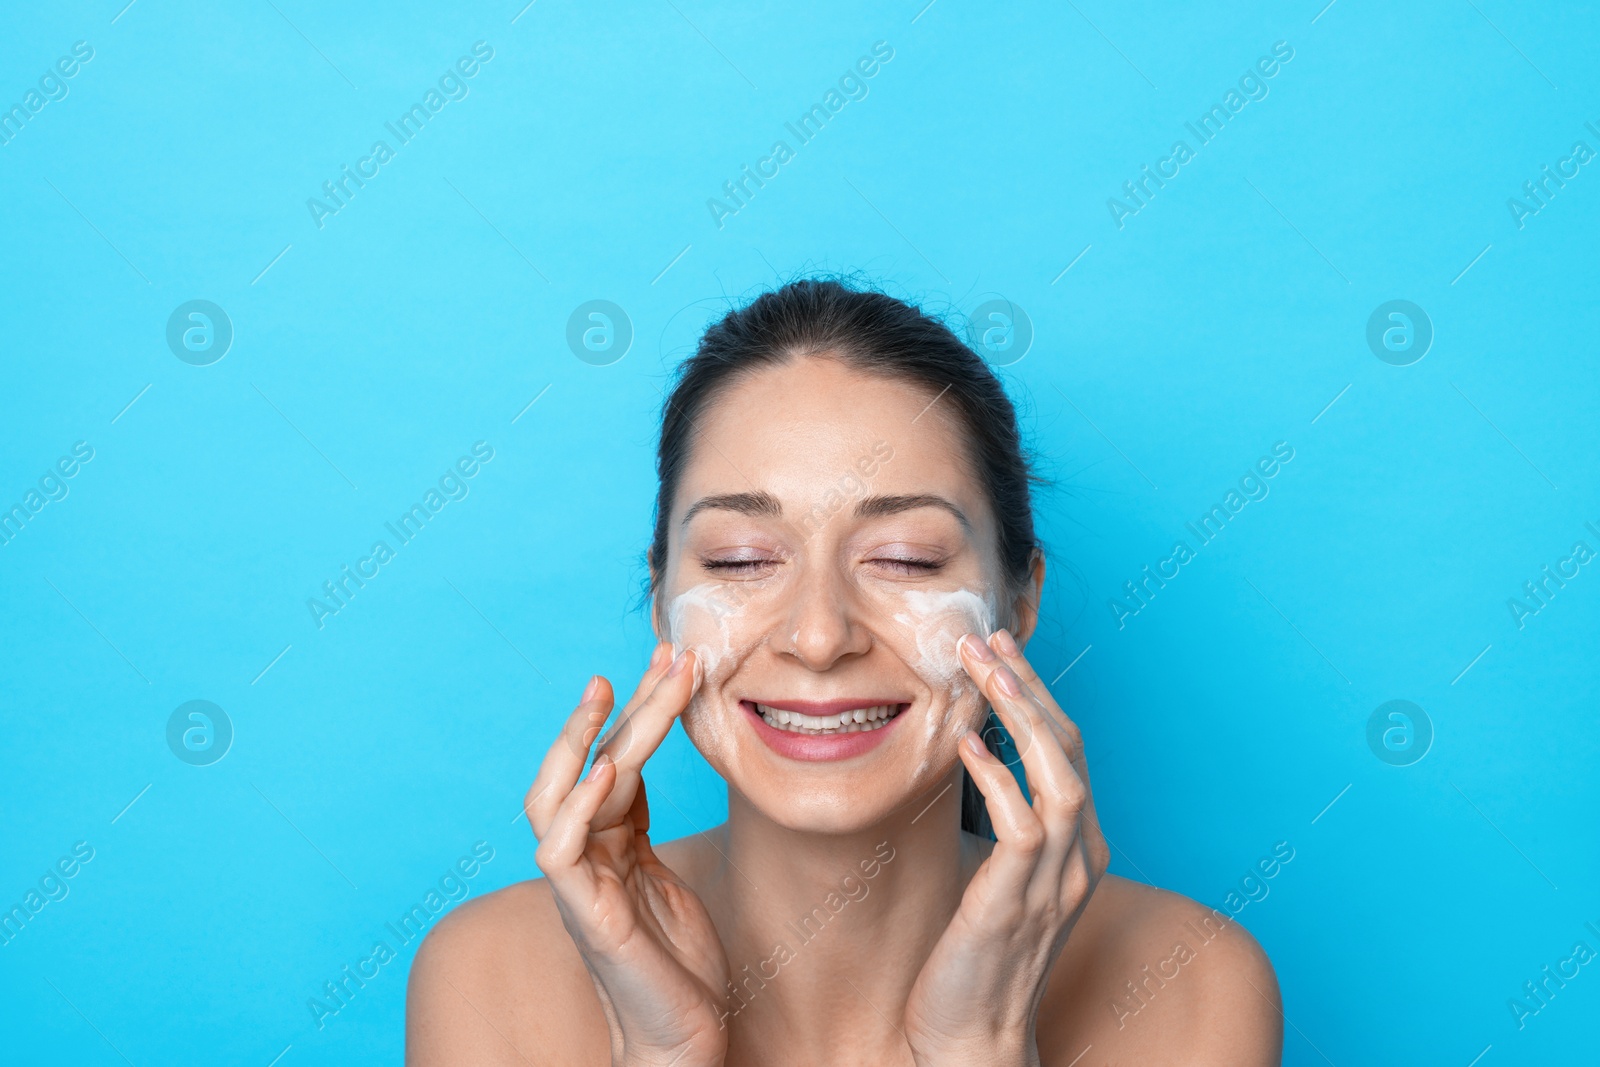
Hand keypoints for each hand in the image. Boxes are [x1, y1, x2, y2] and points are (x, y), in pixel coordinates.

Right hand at [526, 644, 729, 1066]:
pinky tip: (606, 772)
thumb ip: (645, 830)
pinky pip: (562, 853)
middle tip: (657, 655)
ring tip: (612, 690)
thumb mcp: (666, 878)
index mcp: (607, 847)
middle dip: (615, 708)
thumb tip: (644, 771)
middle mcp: (584, 858)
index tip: (670, 662)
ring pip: (560, 796)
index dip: (637, 712)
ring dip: (585, 739)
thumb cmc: (678, 965)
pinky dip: (579, 809)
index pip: (612, 762)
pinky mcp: (587, 917)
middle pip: (583, 766)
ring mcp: (579, 886)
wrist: (681, 1041)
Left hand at [902, 630, 1109, 1066]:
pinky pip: (1025, 825)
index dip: (1037, 695)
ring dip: (1021, 714)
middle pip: (1070, 749)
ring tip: (981, 668)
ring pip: (1061, 775)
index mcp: (1079, 850)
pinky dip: (998, 777)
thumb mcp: (998, 877)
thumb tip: (972, 757)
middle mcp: (1080, 860)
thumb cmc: (975, 956)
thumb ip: (1003, 822)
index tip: (999, 651)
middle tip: (986, 638)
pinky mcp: (1019, 902)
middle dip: (1029, 685)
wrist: (972, 1038)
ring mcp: (1056, 882)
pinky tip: (964, 742)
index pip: (1069, 751)